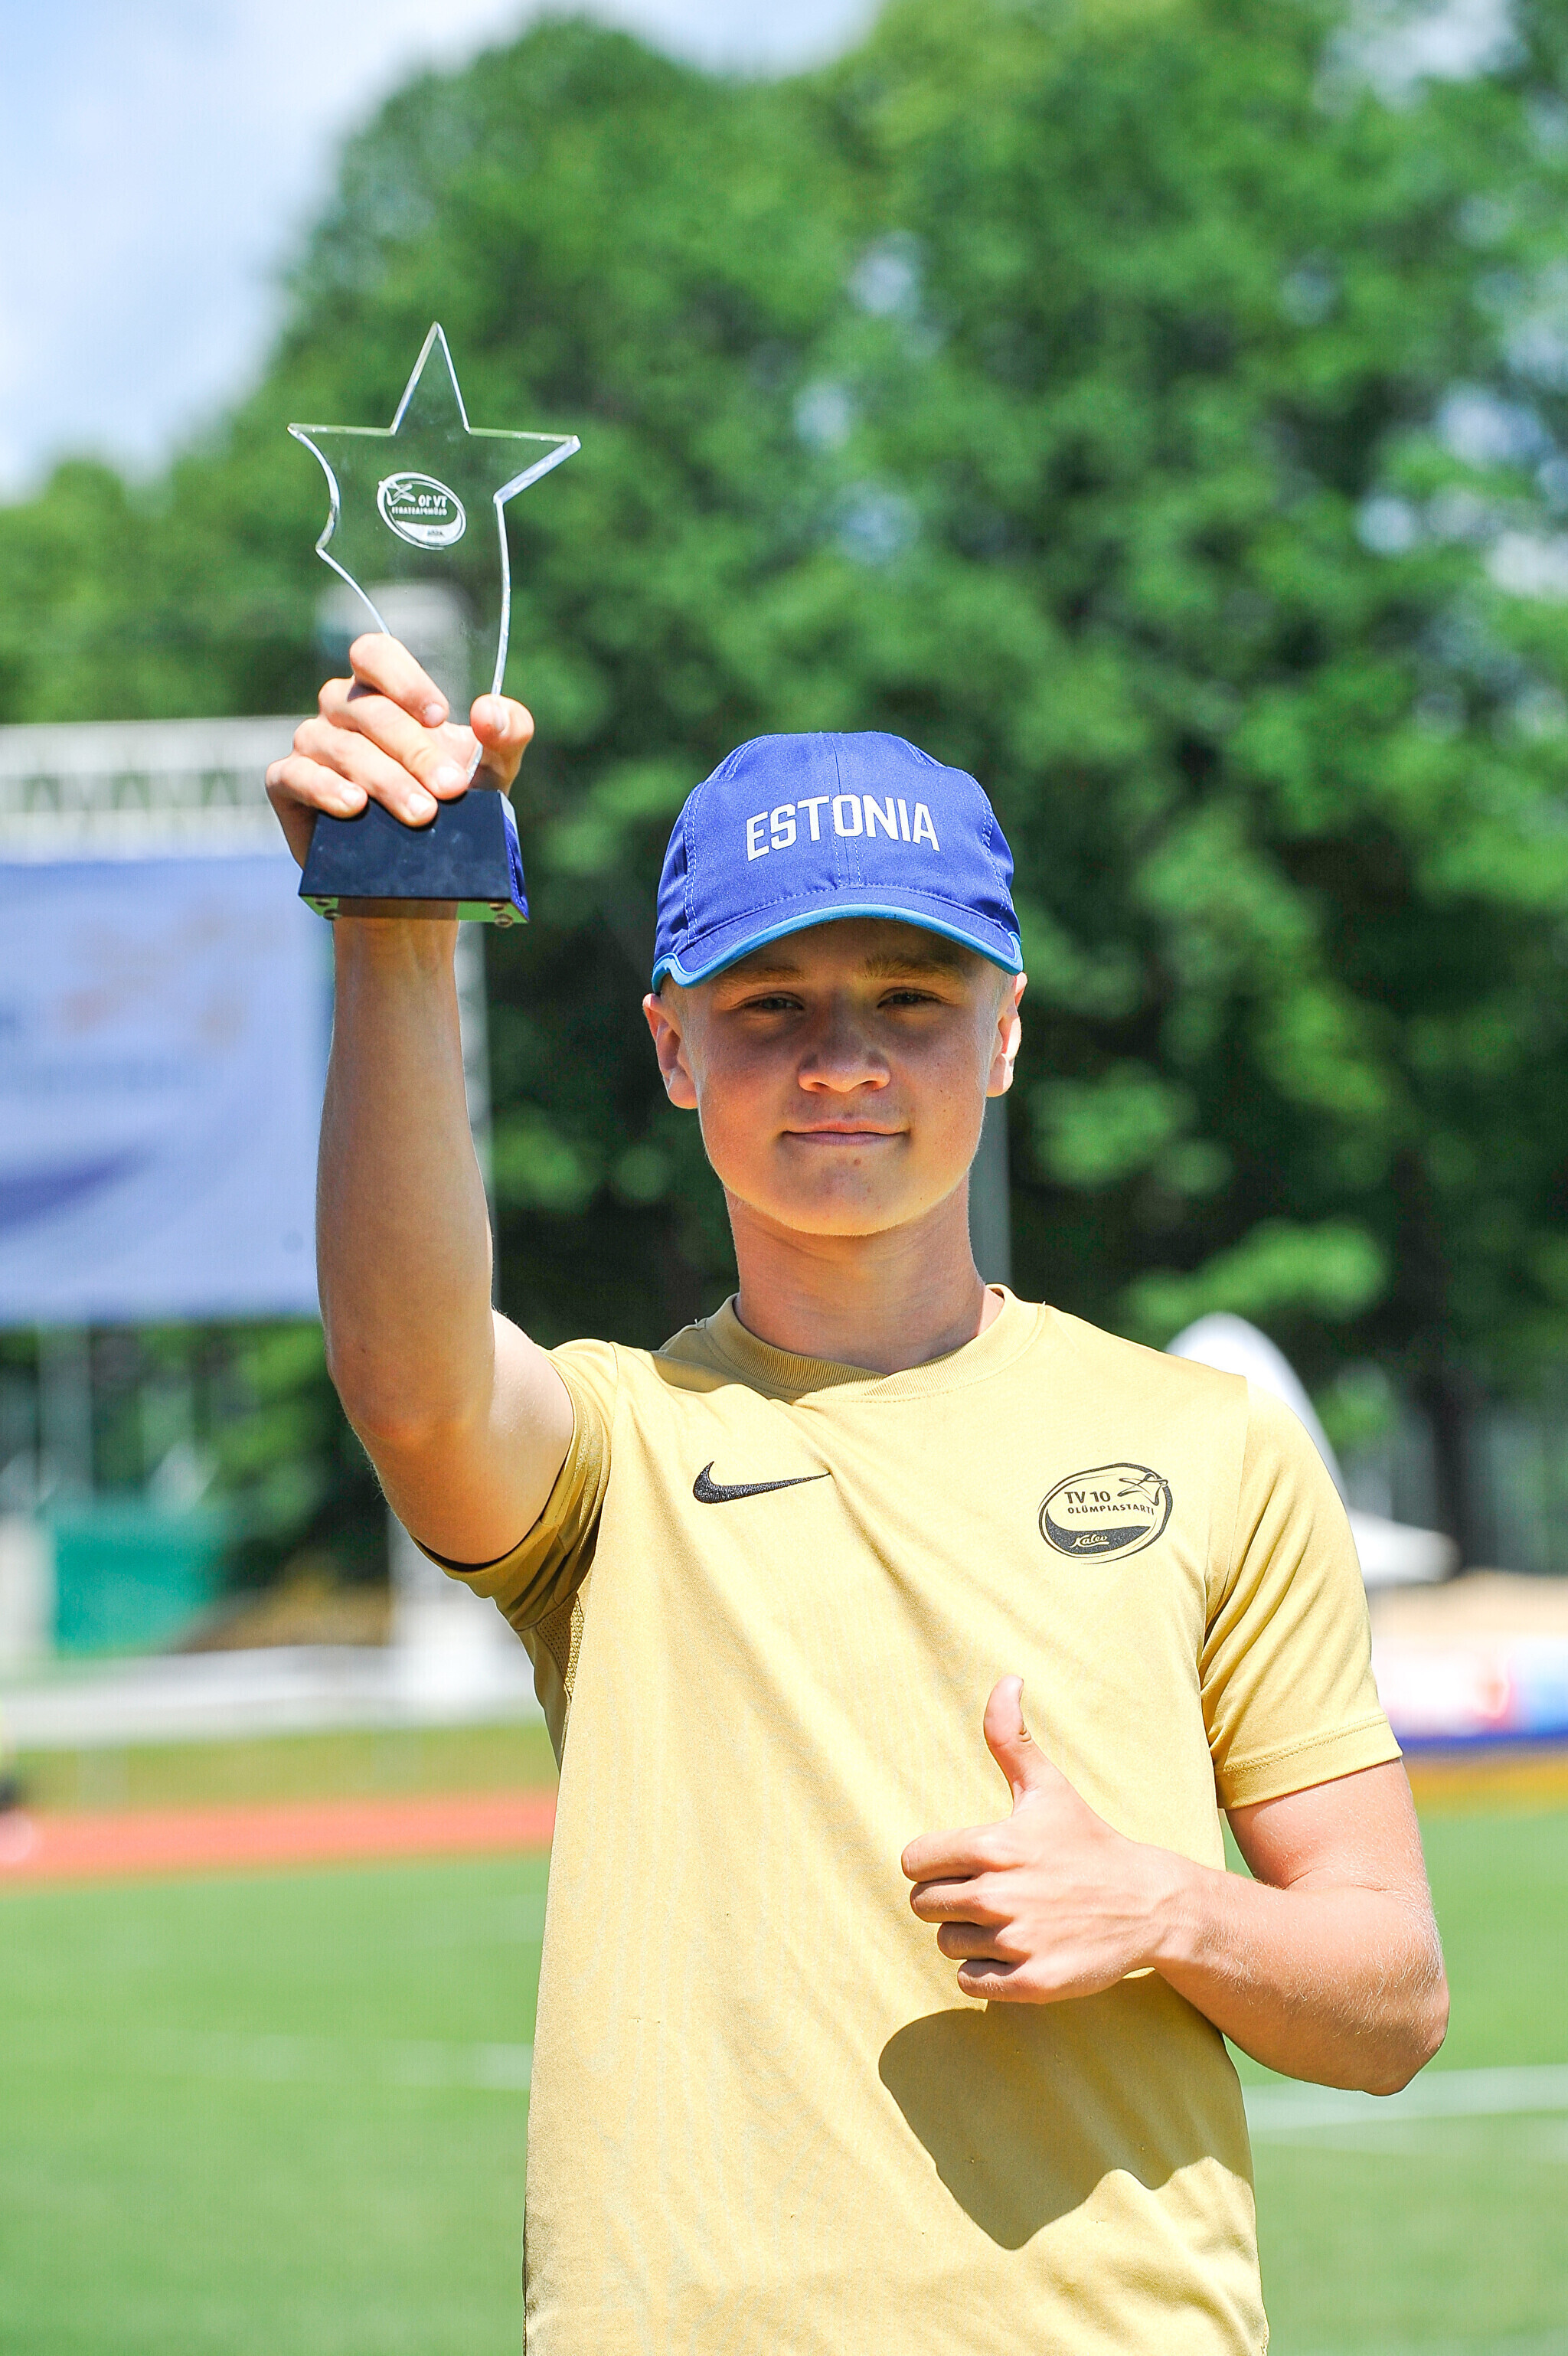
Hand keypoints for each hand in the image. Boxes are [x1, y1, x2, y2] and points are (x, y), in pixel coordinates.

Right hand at [265, 632, 534, 867]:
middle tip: (450, 789)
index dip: (403, 679)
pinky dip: (327, 789)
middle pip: (369, 711)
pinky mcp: (287, 785)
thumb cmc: (453, 808)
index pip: (374, 654)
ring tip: (422, 815)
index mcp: (380, 691)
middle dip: (415, 751)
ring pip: (341, 747)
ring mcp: (311, 744)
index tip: (440, 717)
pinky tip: (355, 806)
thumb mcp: (494, 770)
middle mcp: (340, 710)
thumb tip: (488, 712)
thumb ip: (508, 732)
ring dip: (386, 780)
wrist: (419, 876)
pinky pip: (297, 776)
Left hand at [901, 1676, 1174, 2002]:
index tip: (963, 1864)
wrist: (1148, 1905)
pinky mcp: (1031, 1983)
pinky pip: (971, 1983)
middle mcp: (999, 1895)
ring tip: (1009, 1921)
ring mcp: (1016, 1942)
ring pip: (947, 1945)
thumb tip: (1005, 1680)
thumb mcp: (1048, 1787)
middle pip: (925, 1906)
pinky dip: (985, 1973)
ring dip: (969, 1937)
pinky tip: (1015, 1951)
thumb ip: (1009, 1737)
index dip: (933, 1863)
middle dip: (949, 1901)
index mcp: (994, 1846)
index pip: (914, 1863)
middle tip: (989, 1893)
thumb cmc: (1088, 1842)